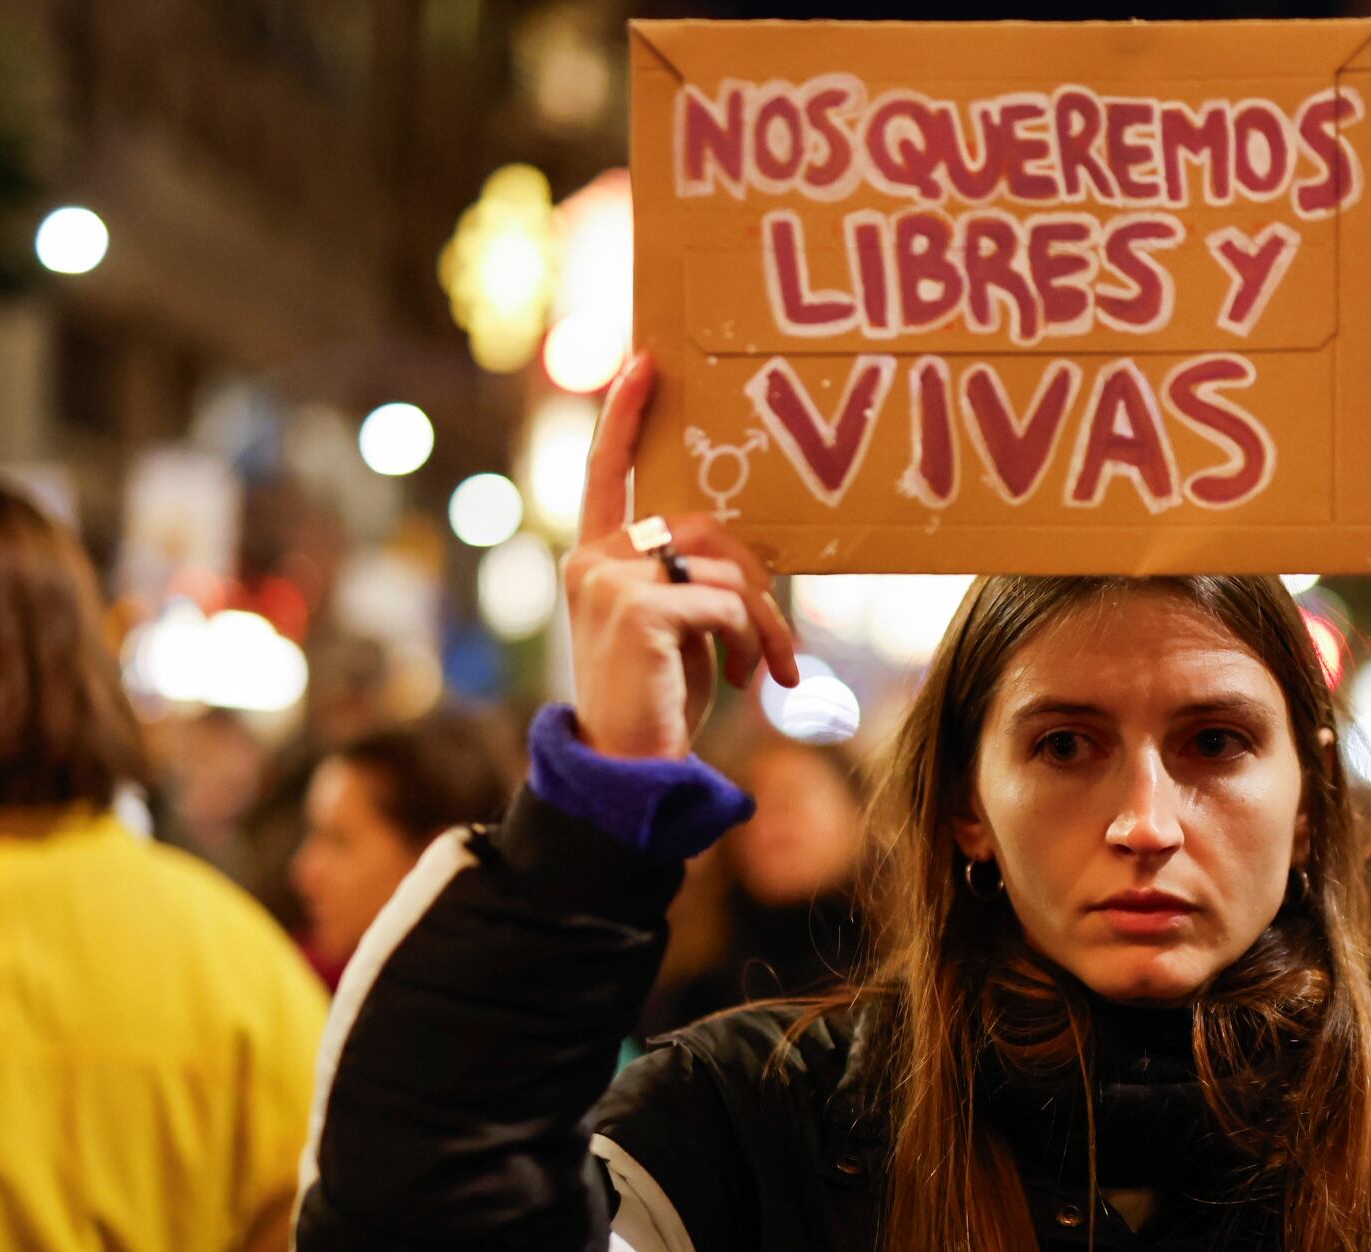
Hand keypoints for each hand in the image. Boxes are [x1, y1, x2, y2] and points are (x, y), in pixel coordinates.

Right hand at [562, 353, 799, 758]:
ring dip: (763, 624)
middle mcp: (594, 560)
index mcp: (595, 559)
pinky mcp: (640, 609)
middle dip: (756, 583)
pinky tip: (748, 681)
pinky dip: (753, 641)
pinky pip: (728, 602)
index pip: (604, 473)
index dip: (624, 417)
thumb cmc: (658, 701)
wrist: (626, 770)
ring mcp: (611, 581)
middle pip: (704, 529)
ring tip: (764, 672)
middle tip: (777, 645)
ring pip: (725, 569)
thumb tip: (742, 559)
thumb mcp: (674, 629)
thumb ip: (688, 580)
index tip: (646, 363)